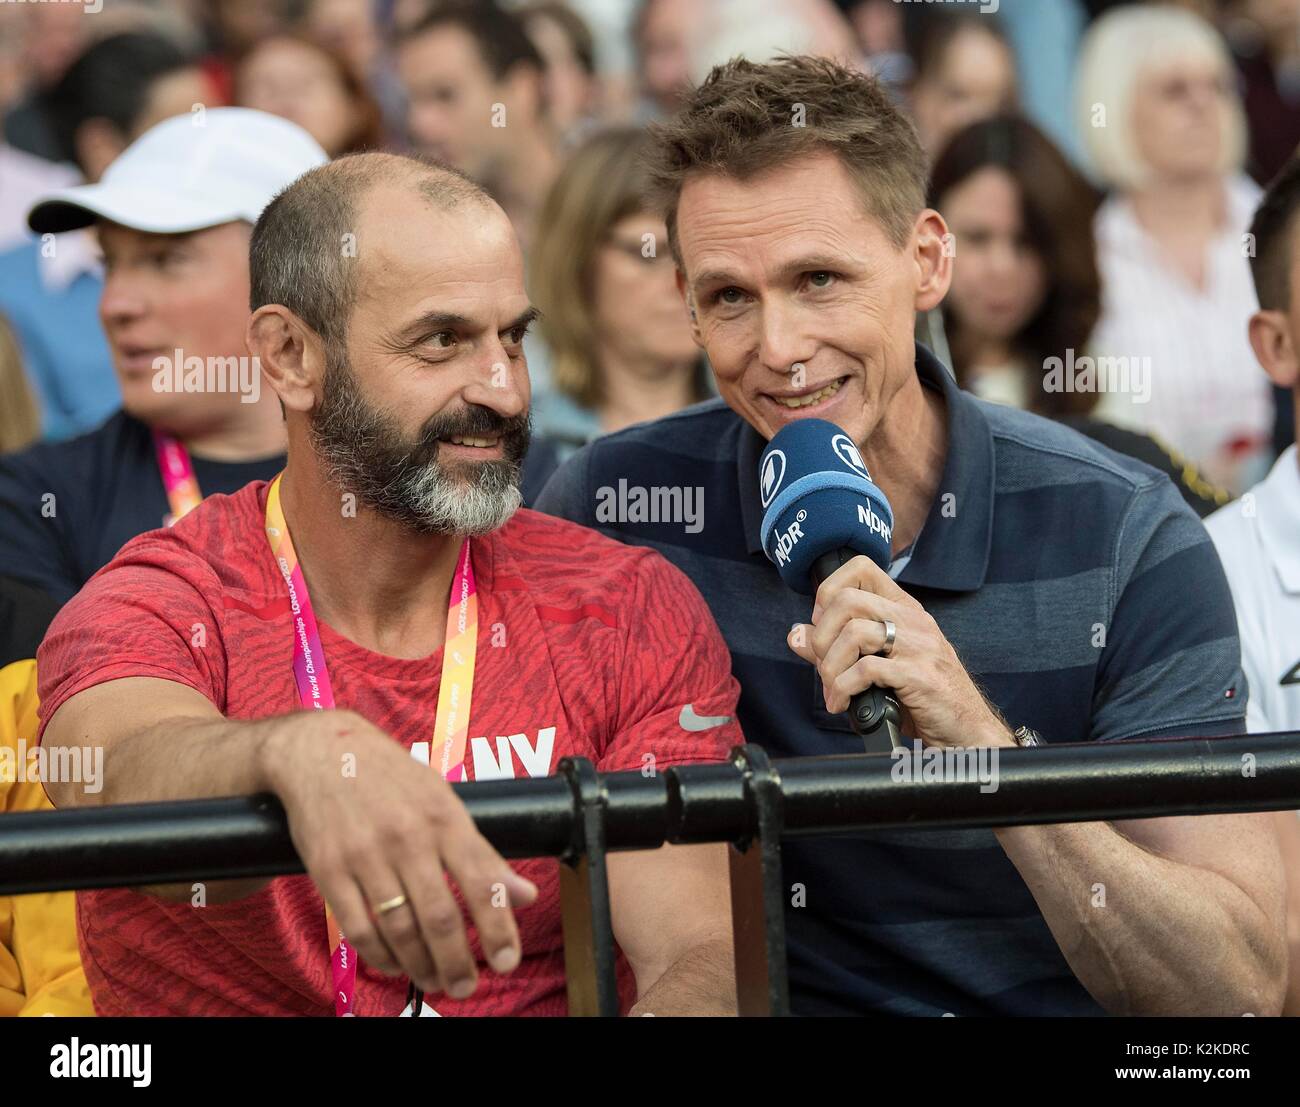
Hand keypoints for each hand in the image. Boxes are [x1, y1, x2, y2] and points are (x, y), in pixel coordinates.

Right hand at [262, 710, 537, 999]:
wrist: (322, 752)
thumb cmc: (392, 778)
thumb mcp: (444, 801)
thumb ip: (483, 852)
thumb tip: (524, 894)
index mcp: (444, 817)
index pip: (481, 881)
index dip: (498, 927)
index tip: (508, 961)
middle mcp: (407, 837)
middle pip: (439, 916)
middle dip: (458, 962)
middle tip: (467, 986)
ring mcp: (365, 855)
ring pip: (399, 930)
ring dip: (421, 966)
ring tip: (435, 980)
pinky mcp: (329, 870)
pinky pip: (358, 929)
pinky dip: (380, 955)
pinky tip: (396, 963)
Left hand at [785, 555, 1012, 748]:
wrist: (967, 731)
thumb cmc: (923, 698)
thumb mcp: (879, 666)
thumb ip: (838, 647)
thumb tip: (797, 634)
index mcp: (904, 610)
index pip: (862, 568)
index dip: (829, 591)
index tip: (822, 624)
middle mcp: (913, 621)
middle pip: (847, 600)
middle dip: (822, 636)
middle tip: (823, 665)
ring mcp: (920, 647)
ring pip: (854, 633)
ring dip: (830, 666)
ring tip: (833, 690)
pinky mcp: (920, 676)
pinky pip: (867, 670)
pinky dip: (843, 689)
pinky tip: (843, 704)